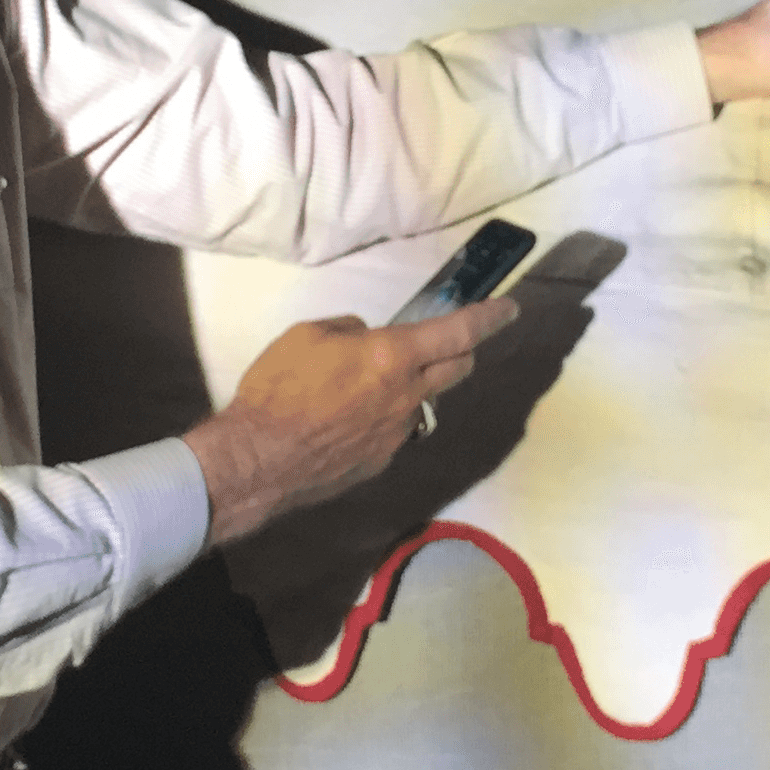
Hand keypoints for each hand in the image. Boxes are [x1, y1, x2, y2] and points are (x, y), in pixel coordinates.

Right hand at [185, 298, 520, 546]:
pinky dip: (384, 417)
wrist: (260, 459)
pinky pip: (395, 430)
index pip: (458, 332)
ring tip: (372, 385)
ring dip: (414, 387)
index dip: (489, 318)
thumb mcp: (307, 335)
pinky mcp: (382, 460)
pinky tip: (348, 421)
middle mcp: (406, 395)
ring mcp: (398, 433)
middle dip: (463, 350)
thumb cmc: (279, 388)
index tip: (509, 309)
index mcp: (391, 356)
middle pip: (458, 369)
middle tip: (450, 341)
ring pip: (423, 401)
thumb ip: (348, 332)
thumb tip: (364, 340)